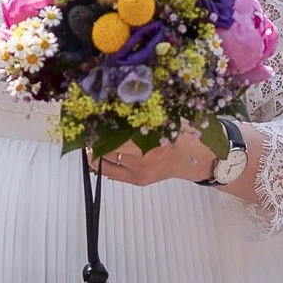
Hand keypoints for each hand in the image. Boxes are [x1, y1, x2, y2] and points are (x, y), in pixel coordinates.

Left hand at [88, 122, 217, 187]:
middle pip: (107, 148)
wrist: (195, 162)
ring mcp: (139, 172)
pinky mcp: (138, 181)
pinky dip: (100, 163)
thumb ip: (145, 114)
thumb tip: (118, 101)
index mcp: (152, 141)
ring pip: (106, 161)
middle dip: (96, 138)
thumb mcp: (166, 120)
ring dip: (96, 150)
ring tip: (90, 139)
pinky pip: (111, 173)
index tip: (90, 118)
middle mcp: (143, 159)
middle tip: (88, 128)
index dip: (101, 128)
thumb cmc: (181, 137)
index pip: (116, 136)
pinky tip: (94, 155)